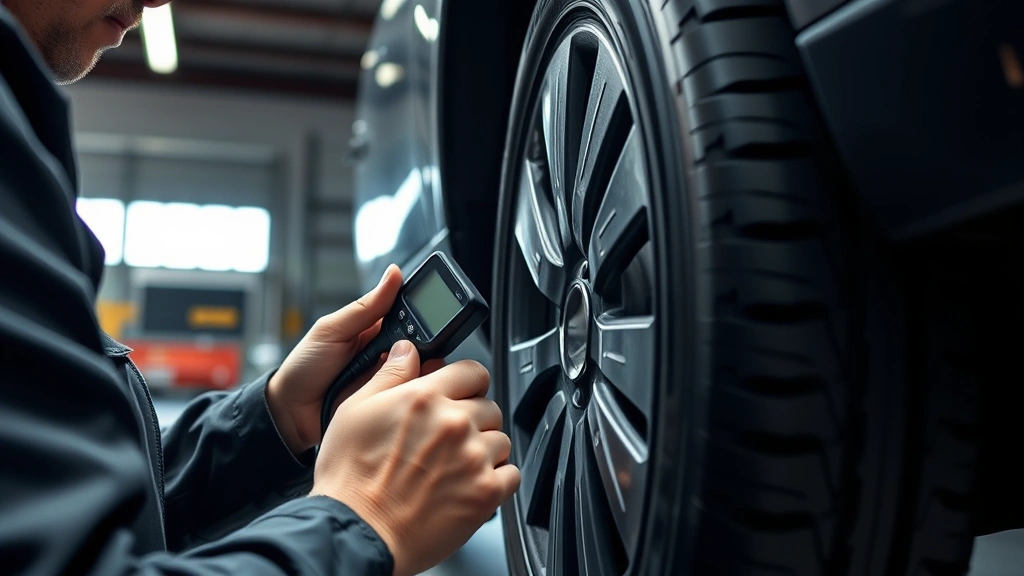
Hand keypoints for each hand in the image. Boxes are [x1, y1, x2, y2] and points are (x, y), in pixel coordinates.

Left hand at [266, 264, 442, 453]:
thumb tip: (394, 274)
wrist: (291, 412)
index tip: (432, 308)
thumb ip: (366, 307)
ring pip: (422, 367)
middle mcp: (388, 352)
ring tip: (408, 367)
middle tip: (410, 345)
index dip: (422, 310)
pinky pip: (412, 392)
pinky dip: (416, 388)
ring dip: (420, 366)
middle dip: (422, 342)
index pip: (409, 313)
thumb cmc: (305, 367)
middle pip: (421, 342)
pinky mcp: (392, 401)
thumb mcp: (332, 330)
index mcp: (375, 328)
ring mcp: (391, 378)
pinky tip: (412, 387)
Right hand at [311, 340, 520, 575]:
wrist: (358, 533)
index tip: (462, 394)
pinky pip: (511, 474)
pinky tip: (470, 484)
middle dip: (473, 419)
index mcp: (424, 398)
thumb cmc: (350, 479)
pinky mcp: (486, 492)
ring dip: (484, 450)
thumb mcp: (354, 411)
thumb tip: (407, 351)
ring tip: (455, 466)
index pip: (472, 370)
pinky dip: (497, 478)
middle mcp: (454, 423)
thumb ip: (389, 376)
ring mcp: (473, 458)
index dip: (467, 382)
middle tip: (448, 440)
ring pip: (500, 440)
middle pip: (489, 406)